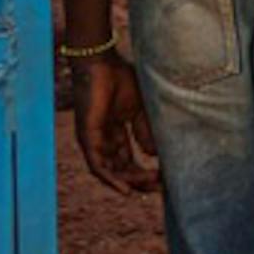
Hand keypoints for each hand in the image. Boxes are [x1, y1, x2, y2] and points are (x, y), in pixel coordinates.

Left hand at [70, 56, 158, 195]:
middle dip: (141, 180)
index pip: (129, 160)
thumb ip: (146, 131)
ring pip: (111, 171)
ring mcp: (95, 140)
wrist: (102, 64)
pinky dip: (111, 179)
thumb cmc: (121, 80)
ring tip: (150, 187)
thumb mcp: (141, 109)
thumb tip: (155, 155)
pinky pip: (98, 165)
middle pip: (121, 169)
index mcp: (116, 133)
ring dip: (130, 181)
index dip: (145, 171)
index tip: (166, 178)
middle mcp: (104, 140)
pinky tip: (126, 189)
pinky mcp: (88, 138)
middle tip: (161, 186)